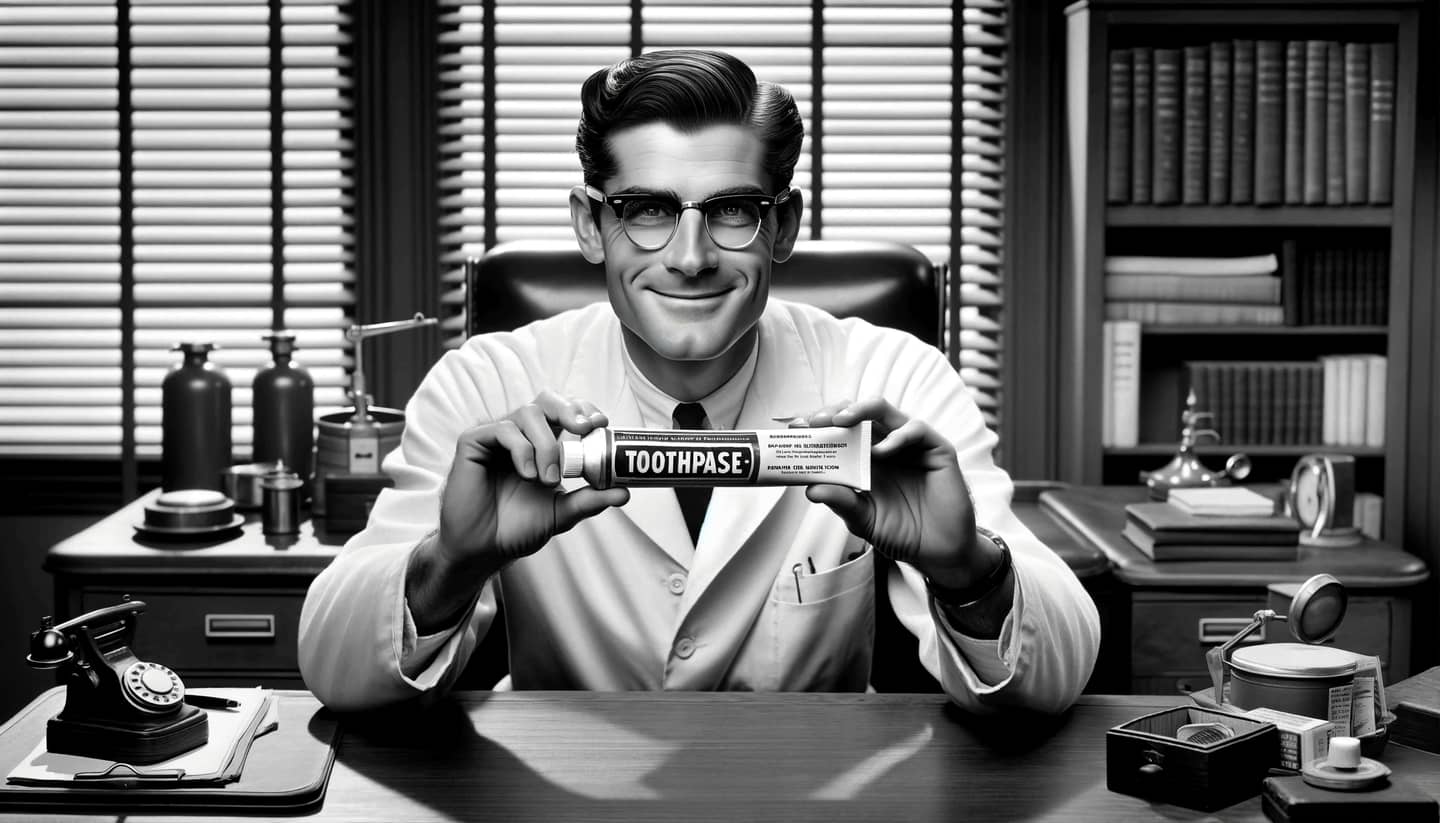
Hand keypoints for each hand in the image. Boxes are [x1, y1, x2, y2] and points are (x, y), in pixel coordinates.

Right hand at [436, 390, 629, 568]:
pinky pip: (502, 429)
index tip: (600, 423)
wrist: (483, 549)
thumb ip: (590, 500)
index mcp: (542, 445)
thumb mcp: (561, 513)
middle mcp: (520, 435)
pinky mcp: (474, 442)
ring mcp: (496, 437)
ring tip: (547, 478)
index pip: (565, 412)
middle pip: (546, 400)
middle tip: (584, 429)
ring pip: (528, 413)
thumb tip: (624, 492)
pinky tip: (526, 473)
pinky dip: (521, 449)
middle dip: (569, 409)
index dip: (583, 410)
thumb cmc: (516, 529)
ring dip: (545, 444)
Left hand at [793, 398, 981, 584]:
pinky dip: (897, 435)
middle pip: (859, 413)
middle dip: (833, 412)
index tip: (794, 428)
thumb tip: (811, 489)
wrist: (938, 552)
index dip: (817, 425)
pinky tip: (881, 451)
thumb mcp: (863, 519)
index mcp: (865, 458)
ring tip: (841, 421)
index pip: (839, 430)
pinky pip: (916, 430)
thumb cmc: (901, 532)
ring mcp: (911, 445)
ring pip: (886, 411)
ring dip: (861, 411)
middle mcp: (886, 445)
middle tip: (814, 422)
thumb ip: (841, 502)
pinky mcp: (936, 450)